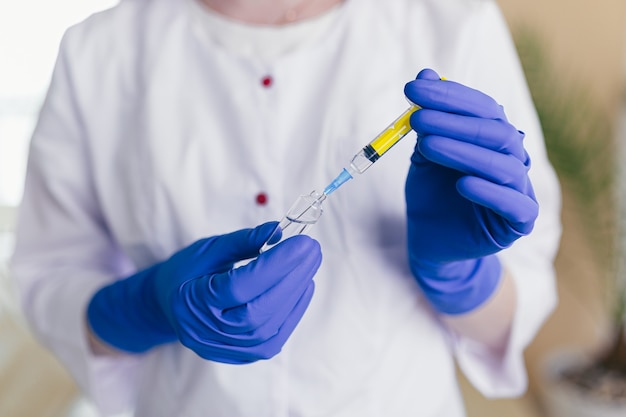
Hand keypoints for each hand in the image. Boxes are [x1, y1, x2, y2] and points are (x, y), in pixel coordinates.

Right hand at [88, 222, 321, 363]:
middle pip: (258, 310)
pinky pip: (275, 336)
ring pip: (270, 327)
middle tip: (312, 249)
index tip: (302, 241)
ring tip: (310, 264)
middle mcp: (206, 333)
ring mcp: (225, 349)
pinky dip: (294, 310)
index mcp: (191, 303)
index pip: (240, 286)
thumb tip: (279, 231)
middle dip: (292, 277)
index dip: (275, 264)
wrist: (170, 306)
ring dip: (296, 293)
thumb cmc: (188, 272)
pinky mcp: (243, 355)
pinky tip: (304, 285)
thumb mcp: (209, 249)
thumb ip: (243, 241)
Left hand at [403, 68, 537, 313]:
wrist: (431, 241)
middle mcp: (512, 159)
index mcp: (493, 139)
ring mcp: (519, 190)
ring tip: (428, 146)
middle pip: (496, 132)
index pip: (482, 108)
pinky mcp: (519, 222)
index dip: (449, 96)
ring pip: (504, 164)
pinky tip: (461, 184)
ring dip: (464, 151)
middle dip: (454, 121)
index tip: (412, 89)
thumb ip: (429, 120)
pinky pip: (513, 204)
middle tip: (416, 119)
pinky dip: (488, 191)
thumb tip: (426, 74)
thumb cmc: (430, 194)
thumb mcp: (424, 154)